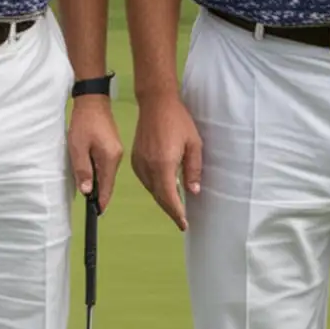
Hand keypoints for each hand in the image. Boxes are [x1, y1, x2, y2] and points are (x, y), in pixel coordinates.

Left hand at [67, 97, 122, 209]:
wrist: (93, 101)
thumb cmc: (84, 123)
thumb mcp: (78, 148)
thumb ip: (82, 170)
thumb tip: (86, 191)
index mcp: (110, 159)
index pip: (107, 187)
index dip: (101, 201)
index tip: (96, 213)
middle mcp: (117, 158)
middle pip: (108, 182)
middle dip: (99, 194)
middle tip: (91, 208)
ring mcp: (116, 152)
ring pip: (107, 174)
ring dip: (98, 183)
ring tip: (89, 193)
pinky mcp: (112, 147)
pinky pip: (106, 166)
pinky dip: (99, 172)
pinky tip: (91, 174)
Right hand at [130, 90, 202, 230]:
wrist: (156, 104)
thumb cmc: (179, 121)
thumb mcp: (194, 145)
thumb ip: (193, 170)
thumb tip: (193, 191)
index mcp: (164, 164)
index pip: (169, 197)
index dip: (176, 213)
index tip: (184, 224)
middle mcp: (148, 167)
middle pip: (158, 197)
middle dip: (170, 210)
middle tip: (181, 220)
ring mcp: (139, 163)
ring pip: (151, 189)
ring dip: (162, 199)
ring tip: (175, 204)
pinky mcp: (135, 159)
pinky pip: (145, 180)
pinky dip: (154, 187)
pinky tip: (163, 186)